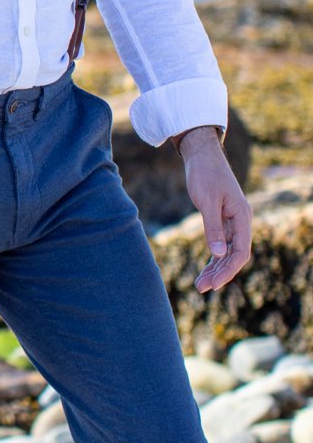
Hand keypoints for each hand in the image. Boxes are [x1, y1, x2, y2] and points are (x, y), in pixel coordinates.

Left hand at [178, 127, 252, 290]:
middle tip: (201, 288)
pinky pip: (221, 244)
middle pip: (235, 255)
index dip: (228, 270)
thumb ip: (212, 227)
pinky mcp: (222, 219)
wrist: (202, 155)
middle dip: (220, 273)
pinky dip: (214, 257)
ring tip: (200, 285)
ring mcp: (232, 221)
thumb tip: (217, 255)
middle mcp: (240, 221)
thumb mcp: (206, 201)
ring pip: (228, 252)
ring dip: (216, 268)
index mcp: (242, 217)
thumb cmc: (204, 174)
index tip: (213, 284)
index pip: (240, 252)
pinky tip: (205, 269)